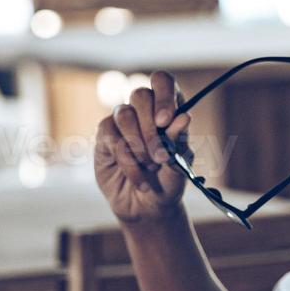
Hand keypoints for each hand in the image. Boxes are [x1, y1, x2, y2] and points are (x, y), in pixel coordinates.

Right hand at [94, 70, 192, 223]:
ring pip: (124, 113)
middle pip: (140, 94)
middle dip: (151, 127)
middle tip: (160, 156)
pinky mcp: (105, 137)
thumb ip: (179, 142)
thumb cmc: (168, 182)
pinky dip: (128, 161)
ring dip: (139, 144)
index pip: (162, 82)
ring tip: (150, 167)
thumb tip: (184, 118)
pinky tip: (139, 179)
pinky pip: (112, 138)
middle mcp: (144, 111)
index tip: (166, 121)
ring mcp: (123, 122)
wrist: (148, 208)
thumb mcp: (179, 165)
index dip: (163, 95)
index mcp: (168, 109)